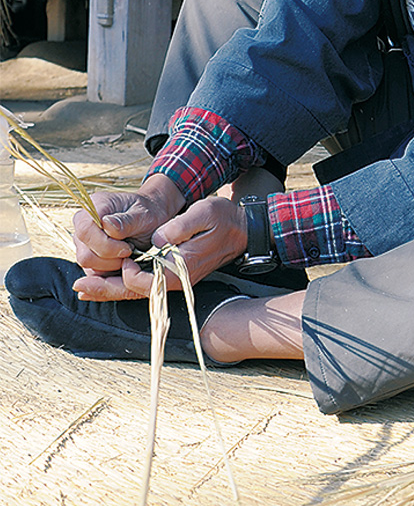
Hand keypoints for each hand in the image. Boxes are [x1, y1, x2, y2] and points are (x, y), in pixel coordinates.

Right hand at [72, 174, 185, 299]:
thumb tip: (107, 225)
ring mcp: (83, 242)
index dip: (106, 245)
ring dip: (111, 265)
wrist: (151, 218)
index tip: (128, 248)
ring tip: (128, 253)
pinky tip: (125, 261)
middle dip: (110, 259)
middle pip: (84, 254)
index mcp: (93, 207)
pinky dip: (111, 271)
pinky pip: (94, 273)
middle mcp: (82, 224)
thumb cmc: (147, 213)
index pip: (85, 231)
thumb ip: (125, 221)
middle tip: (130, 251)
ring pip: (88, 265)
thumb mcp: (143, 214)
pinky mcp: (89, 256)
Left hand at [73, 195, 246, 301]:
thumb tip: (158, 239)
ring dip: (110, 289)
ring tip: (83, 288)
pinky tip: (105, 283)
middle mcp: (176, 280)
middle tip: (80, 286)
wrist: (242, 229)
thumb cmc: (223, 219)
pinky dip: (121, 284)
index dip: (129, 273)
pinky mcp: (171, 274)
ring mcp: (174, 279)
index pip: (147, 281)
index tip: (122, 257)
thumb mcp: (205, 213)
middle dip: (107, 289)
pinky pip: (142, 284)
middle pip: (136, 291)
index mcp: (183, 269)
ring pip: (136, 290)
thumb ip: (180, 227)